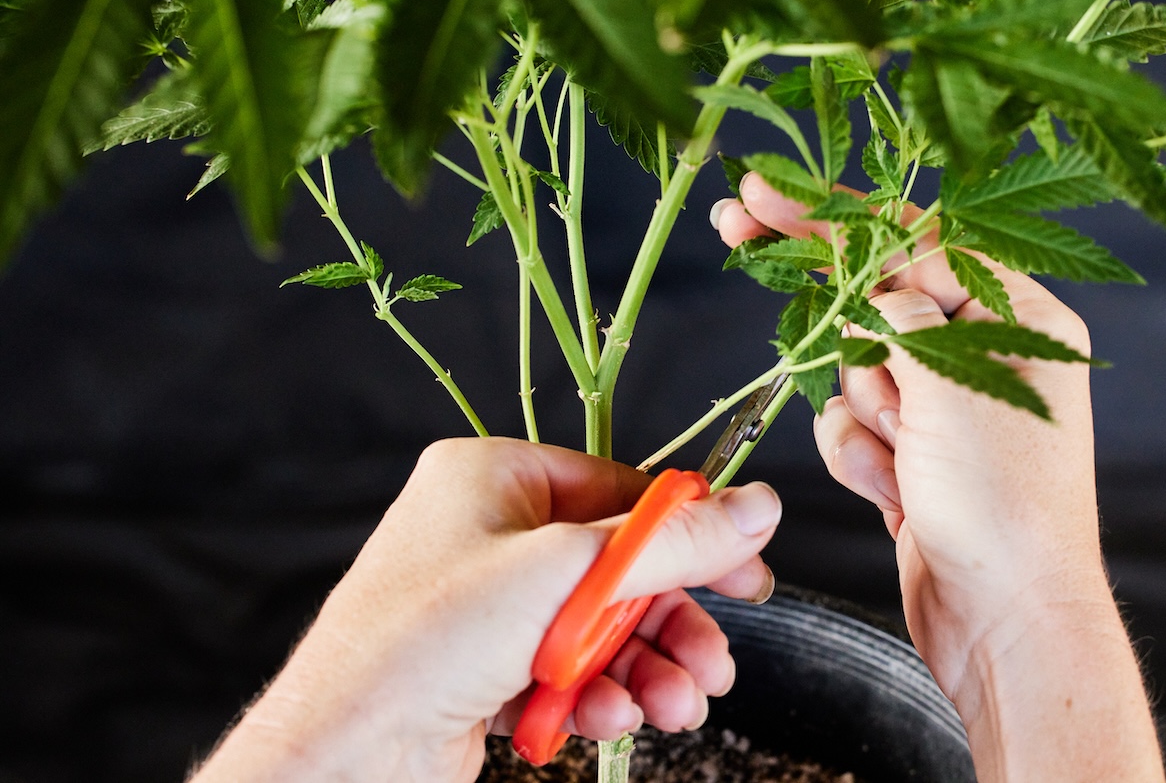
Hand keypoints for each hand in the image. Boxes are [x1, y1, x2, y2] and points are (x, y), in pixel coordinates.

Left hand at [191, 438, 780, 782]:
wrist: (344, 756)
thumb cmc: (424, 641)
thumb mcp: (567, 574)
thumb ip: (671, 543)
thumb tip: (755, 507)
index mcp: (494, 475)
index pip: (620, 490)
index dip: (690, 536)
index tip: (745, 576)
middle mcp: (489, 531)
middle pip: (617, 567)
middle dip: (669, 622)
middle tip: (713, 663)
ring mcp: (485, 603)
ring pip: (598, 627)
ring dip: (644, 668)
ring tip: (672, 705)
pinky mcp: (484, 665)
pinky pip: (566, 669)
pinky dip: (596, 695)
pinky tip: (605, 719)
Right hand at [714, 175, 1162, 781]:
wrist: (1005, 624)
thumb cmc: (1006, 508)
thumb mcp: (954, 387)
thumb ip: (902, 314)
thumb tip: (872, 274)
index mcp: (1017, 320)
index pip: (914, 242)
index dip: (834, 217)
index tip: (763, 196)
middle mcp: (983, 355)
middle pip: (877, 299)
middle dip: (839, 315)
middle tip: (739, 231)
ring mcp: (945, 410)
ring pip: (854, 367)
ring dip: (864, 412)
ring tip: (905, 457)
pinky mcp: (912, 457)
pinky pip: (852, 426)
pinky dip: (862, 457)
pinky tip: (897, 492)